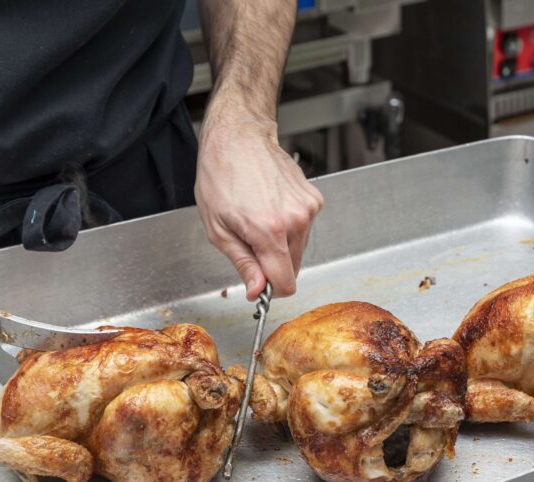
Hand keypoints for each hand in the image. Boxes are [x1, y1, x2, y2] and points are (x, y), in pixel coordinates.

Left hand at [196, 104, 323, 300]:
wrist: (238, 138)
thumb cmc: (221, 176)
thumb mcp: (218, 229)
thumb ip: (243, 264)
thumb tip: (257, 291)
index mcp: (269, 231)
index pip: (285, 283)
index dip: (270, 288)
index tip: (259, 281)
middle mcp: (295, 220)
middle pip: (294, 267)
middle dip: (274, 262)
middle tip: (251, 239)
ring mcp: (308, 208)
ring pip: (300, 248)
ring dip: (282, 243)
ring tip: (260, 216)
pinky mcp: (314, 199)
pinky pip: (304, 228)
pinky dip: (289, 225)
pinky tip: (272, 205)